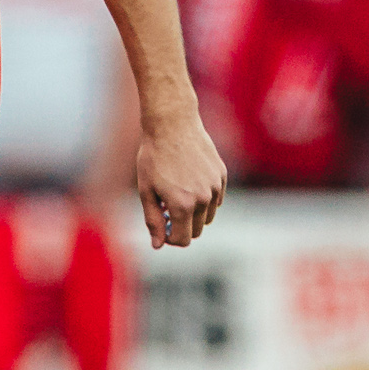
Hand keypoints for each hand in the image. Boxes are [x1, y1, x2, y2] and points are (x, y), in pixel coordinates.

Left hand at [132, 103, 227, 250]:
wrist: (172, 124)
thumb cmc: (154, 157)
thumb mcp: (146, 190)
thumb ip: (153, 220)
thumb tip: (158, 245)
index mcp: (183, 205)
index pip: (183, 240)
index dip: (170, 239)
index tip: (161, 228)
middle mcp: (203, 199)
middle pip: (197, 231)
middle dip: (181, 226)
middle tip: (166, 210)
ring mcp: (215, 187)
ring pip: (208, 216)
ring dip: (194, 213)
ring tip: (177, 194)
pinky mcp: (222, 176)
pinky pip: (216, 199)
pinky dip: (204, 198)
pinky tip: (189, 181)